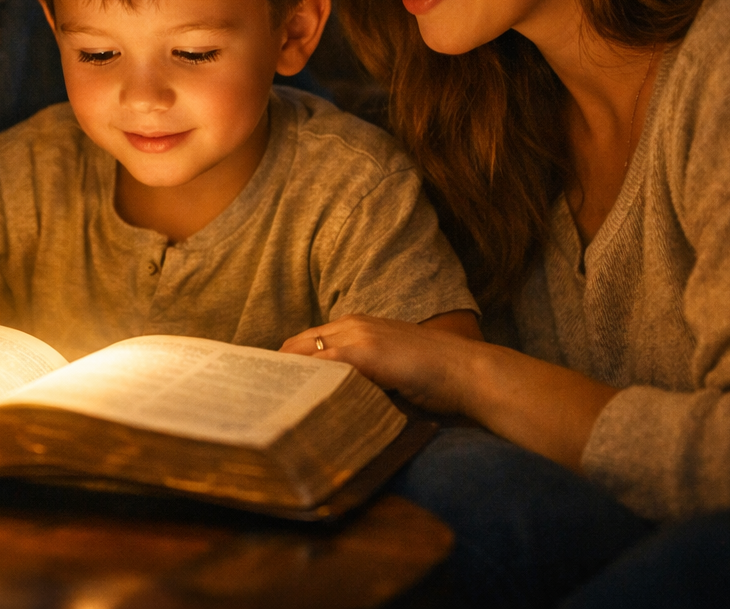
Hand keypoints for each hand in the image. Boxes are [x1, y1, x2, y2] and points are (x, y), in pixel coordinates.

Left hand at [280, 315, 480, 415]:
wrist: (467, 372)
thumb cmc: (434, 378)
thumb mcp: (388, 372)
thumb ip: (360, 377)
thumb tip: (330, 400)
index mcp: (357, 326)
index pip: (306, 342)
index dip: (287, 364)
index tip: (272, 387)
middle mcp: (352, 325)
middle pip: (297, 345)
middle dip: (277, 371)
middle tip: (261, 398)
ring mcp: (357, 336)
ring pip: (304, 353)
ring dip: (286, 378)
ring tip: (269, 404)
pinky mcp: (365, 352)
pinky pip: (322, 366)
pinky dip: (305, 383)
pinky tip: (294, 403)